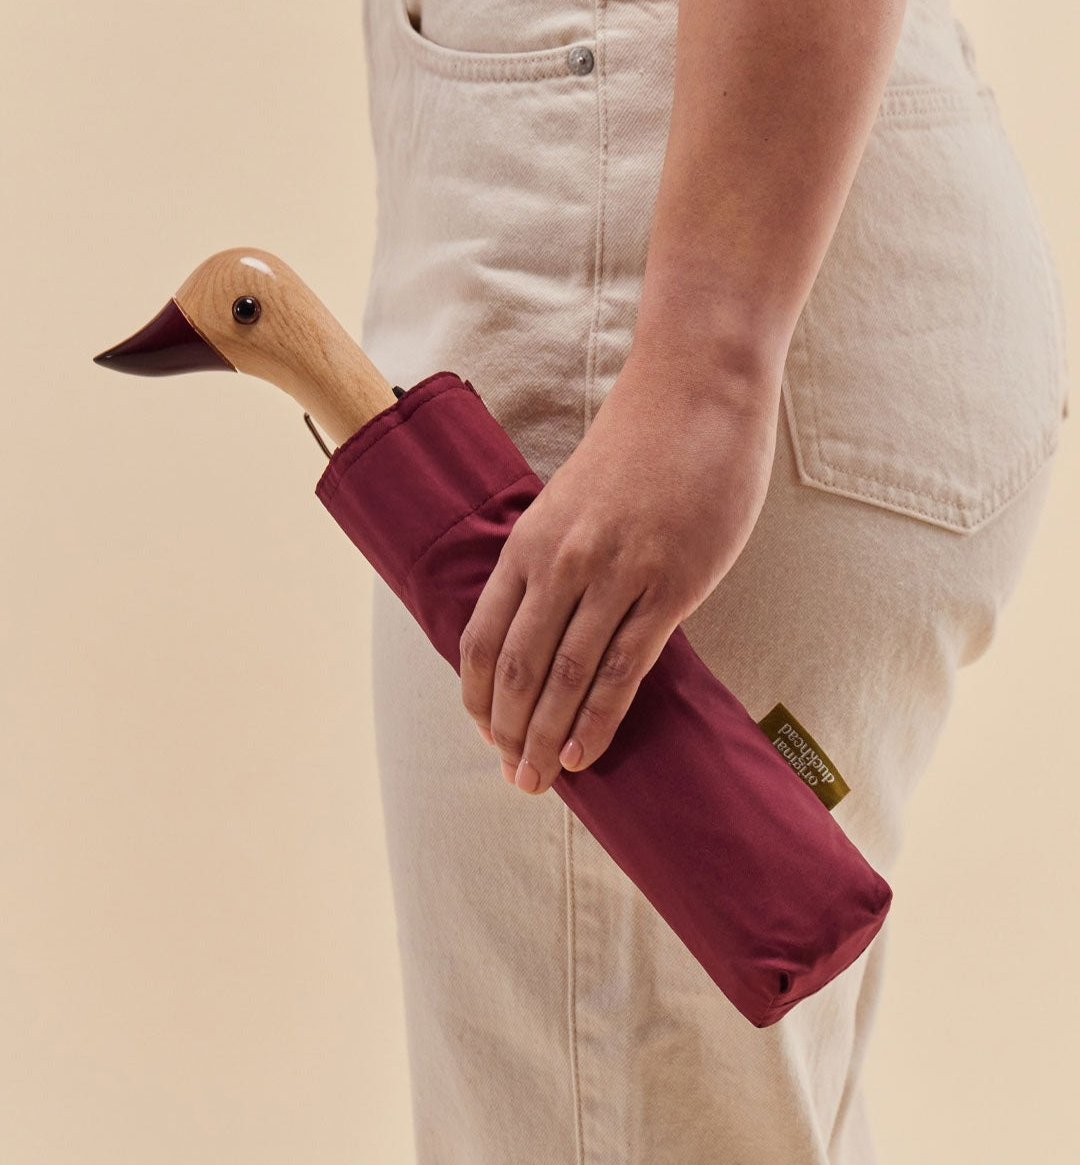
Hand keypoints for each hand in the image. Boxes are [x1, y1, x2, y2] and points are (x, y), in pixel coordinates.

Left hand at [458, 340, 781, 793]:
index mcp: (527, 540)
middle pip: (519, 669)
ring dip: (547, 738)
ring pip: (567, 677)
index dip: (479, 694)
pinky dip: (598, 719)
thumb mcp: (570, 499)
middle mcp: (560, 561)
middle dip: (509, 732)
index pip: (484, 637)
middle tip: (511, 779)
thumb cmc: (636, 446)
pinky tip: (584, 753)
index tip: (484, 731)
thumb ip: (553, 557)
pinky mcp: (669, 586)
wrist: (695, 393)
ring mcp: (615, 575)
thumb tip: (546, 620)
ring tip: (539, 781)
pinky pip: (624, 669)